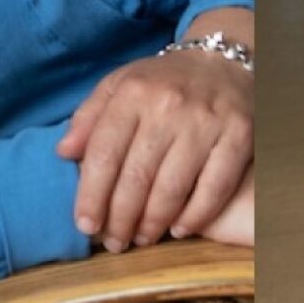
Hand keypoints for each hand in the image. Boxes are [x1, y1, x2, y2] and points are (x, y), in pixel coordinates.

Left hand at [57, 48, 252, 252]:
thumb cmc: (163, 81)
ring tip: (141, 238)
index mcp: (133, 92)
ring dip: (152, 224)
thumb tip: (63, 152)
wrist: (224, 60)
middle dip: (120, 219)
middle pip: (136, 177)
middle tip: (114, 242)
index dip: (91, 195)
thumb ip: (89, 118)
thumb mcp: (119, 85)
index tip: (86, 225)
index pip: (104, 153)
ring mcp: (206, 122)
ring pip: (172, 188)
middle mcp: (169, 106)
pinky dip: (195, 216)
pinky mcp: (239, 135)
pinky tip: (179, 229)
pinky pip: (214, 188)